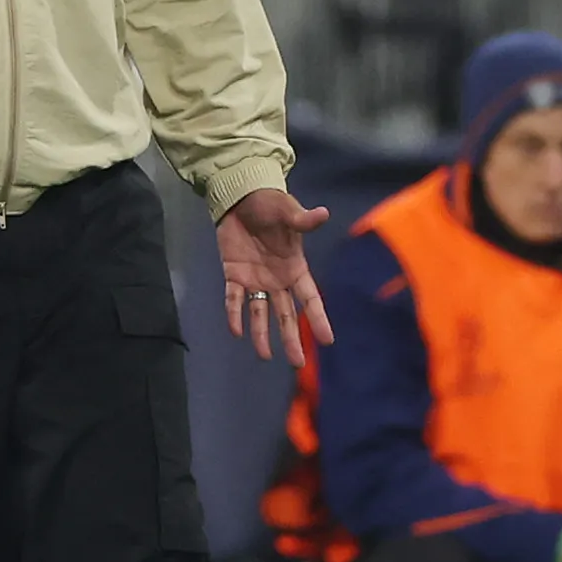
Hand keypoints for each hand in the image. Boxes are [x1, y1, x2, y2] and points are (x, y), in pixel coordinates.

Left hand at [218, 186, 334, 364]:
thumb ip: (302, 219)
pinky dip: (234, 314)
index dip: (318, 319)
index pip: (310, 298)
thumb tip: (323, 213)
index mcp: (295, 268)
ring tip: (265, 356)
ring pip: (260, 312)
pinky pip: (233, 299)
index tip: (327, 341)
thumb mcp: (287, 211)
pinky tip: (236, 332)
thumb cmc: (270, 204)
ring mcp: (255, 280)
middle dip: (292, 338)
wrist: (242, 198)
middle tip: (297, 363)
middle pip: (286, 314)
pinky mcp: (233, 274)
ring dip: (261, 334)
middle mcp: (277, 280)